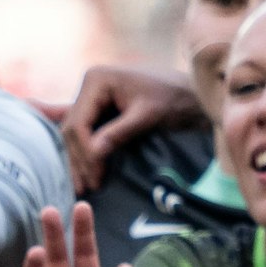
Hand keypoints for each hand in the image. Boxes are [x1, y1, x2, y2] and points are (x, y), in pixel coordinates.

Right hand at [50, 65, 204, 193]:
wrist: (192, 95)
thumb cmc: (174, 99)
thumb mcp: (147, 115)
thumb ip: (118, 133)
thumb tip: (93, 154)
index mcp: (97, 79)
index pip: (79, 121)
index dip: (85, 150)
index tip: (94, 174)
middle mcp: (90, 85)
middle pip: (72, 129)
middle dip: (79, 159)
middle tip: (86, 186)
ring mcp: (92, 97)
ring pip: (74, 135)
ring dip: (79, 161)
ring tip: (83, 186)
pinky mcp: (98, 109)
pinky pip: (84, 133)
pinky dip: (84, 153)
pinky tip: (81, 171)